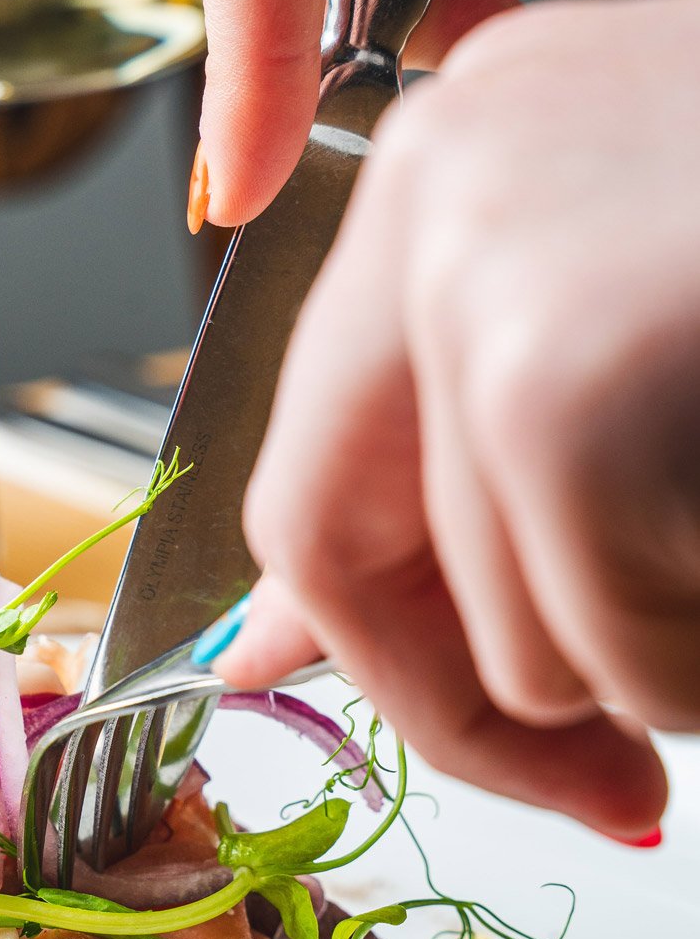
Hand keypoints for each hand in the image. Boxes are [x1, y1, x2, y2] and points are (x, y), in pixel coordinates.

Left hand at [215, 0, 699, 838]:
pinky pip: (613, 649)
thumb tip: (278, 650)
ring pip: (514, 634)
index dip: (375, 648)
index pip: (315, 469)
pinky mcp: (567, 388)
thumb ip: (480, 468)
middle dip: (491, 712)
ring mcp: (490, 276)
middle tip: (625, 778)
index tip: (463, 738)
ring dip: (672, 665)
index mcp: (459, 160)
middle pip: (343, 558)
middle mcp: (440, 187)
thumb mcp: (660, 323)